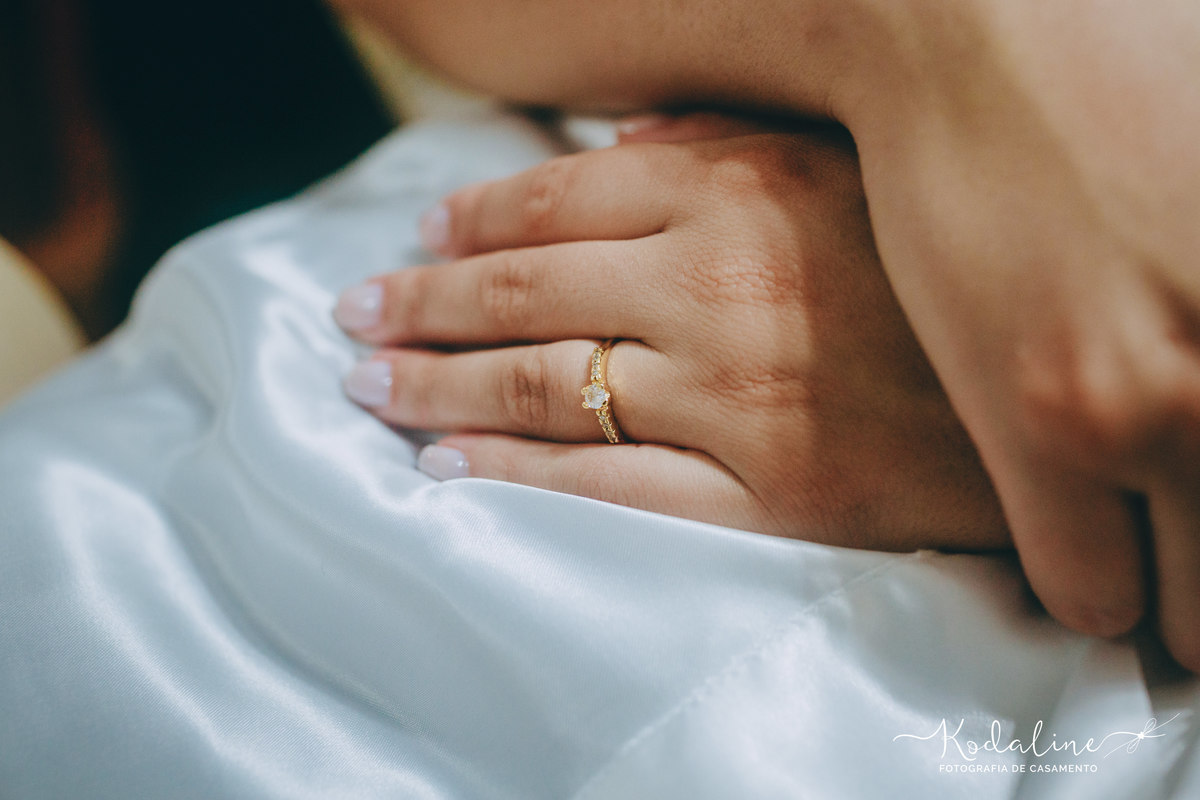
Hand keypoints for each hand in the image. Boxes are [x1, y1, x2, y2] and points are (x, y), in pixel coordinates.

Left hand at [335, 122, 1005, 550]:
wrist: (1044, 404)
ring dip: (437, 390)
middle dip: (420, 307)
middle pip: (521, 298)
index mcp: (734, 200)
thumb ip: (727, 148)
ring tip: (370, 392)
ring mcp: (727, 400)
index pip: (553, 206)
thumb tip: (617, 150)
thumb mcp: (844, 174)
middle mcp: (712, 292)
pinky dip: (514, 480)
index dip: (469, 221)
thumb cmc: (936, 279)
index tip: (420, 236)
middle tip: (353, 318)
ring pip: (542, 391)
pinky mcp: (756, 496)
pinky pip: (605, 488)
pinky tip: (447, 474)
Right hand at [846, 3, 1199, 666]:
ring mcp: (1158, 412)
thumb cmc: (1138, 88)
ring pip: (1192, 620)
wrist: (981, 38)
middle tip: (1188, 531)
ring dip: (1167, 590)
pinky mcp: (1041, 428)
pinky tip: (1065, 521)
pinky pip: (1086, 595)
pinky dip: (1083, 582)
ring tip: (1138, 535)